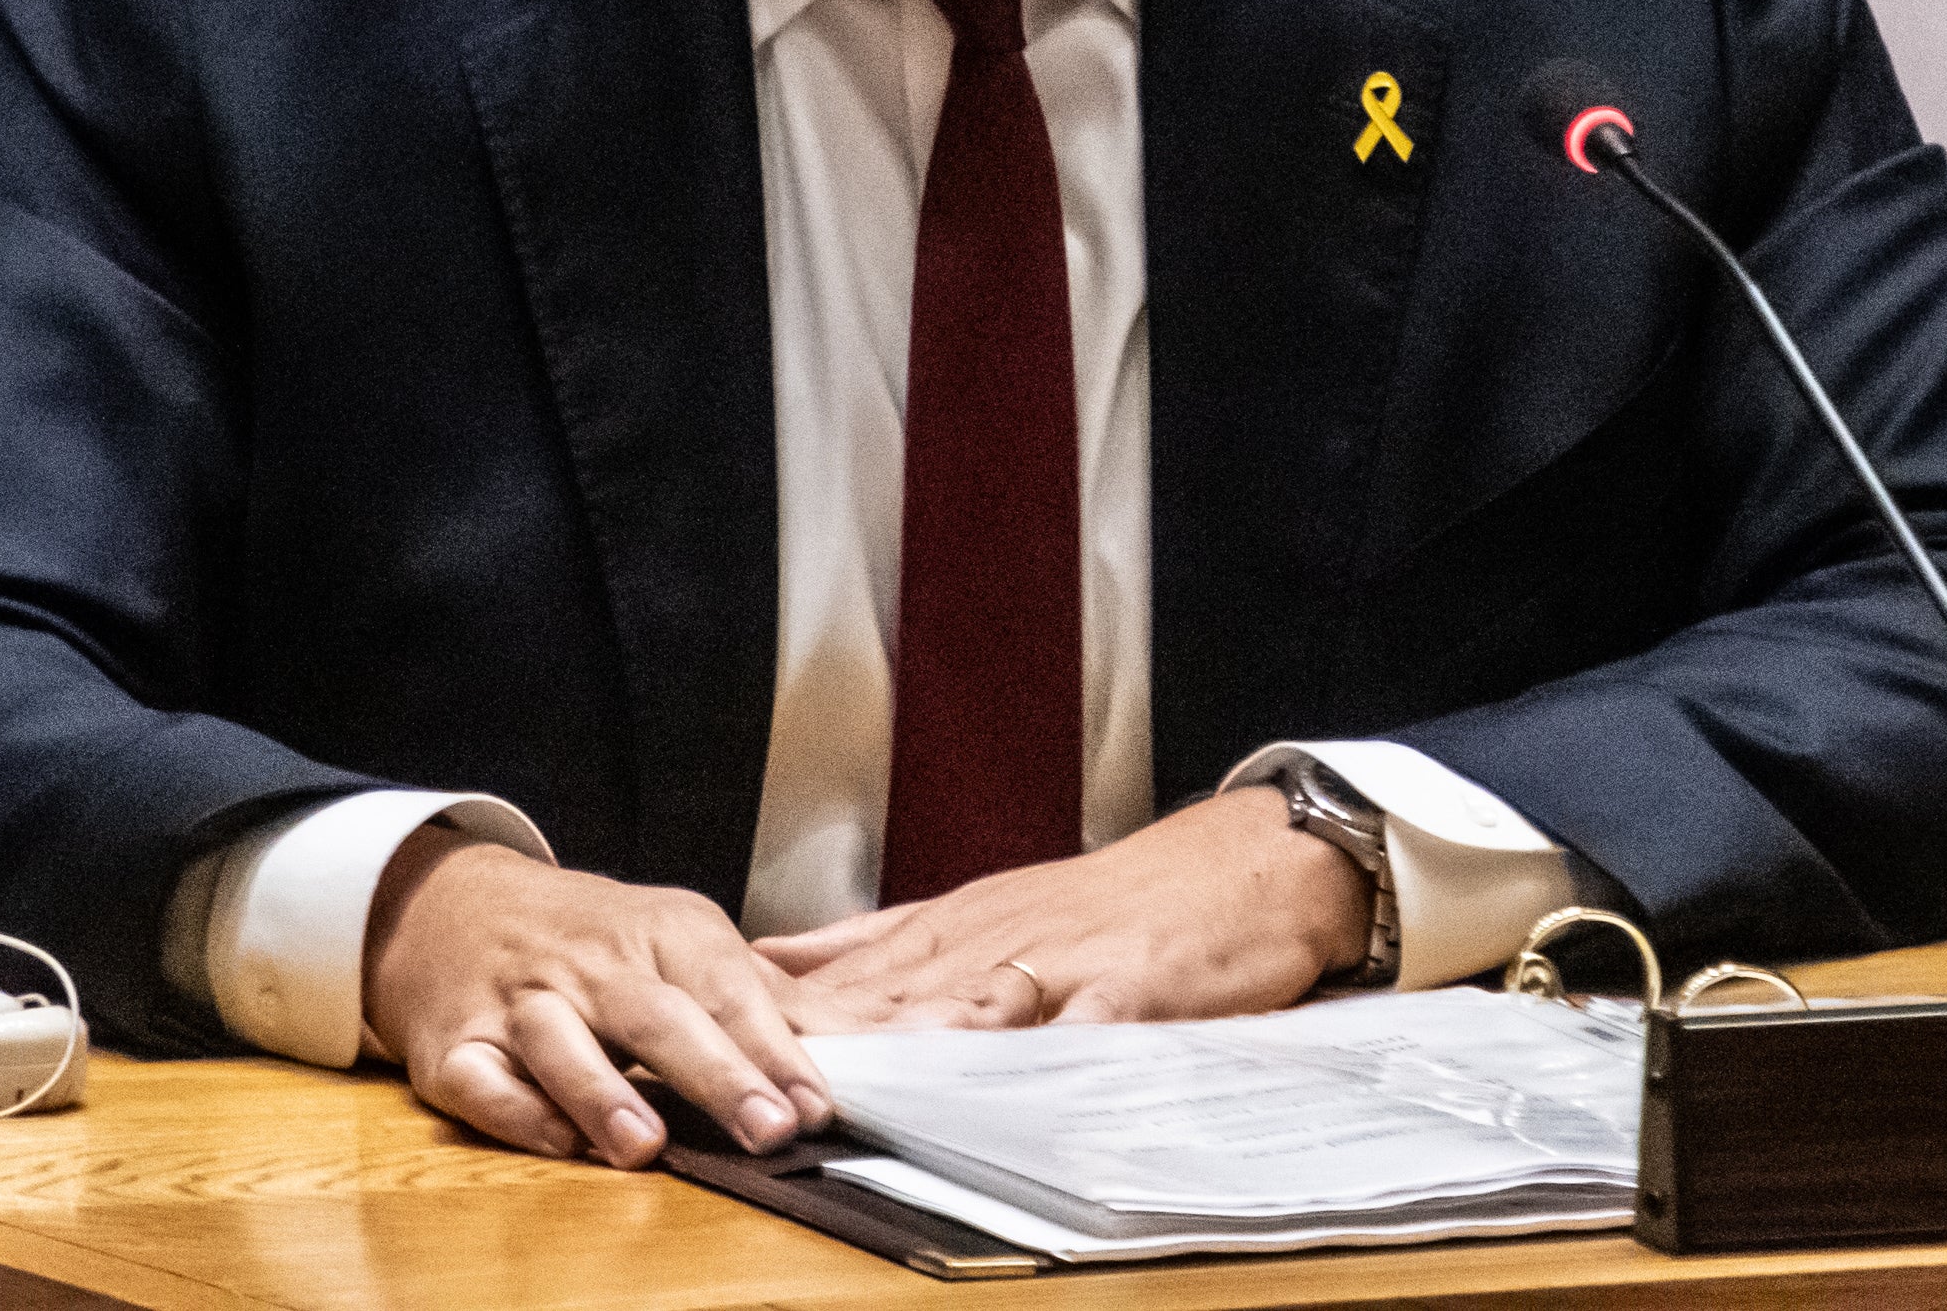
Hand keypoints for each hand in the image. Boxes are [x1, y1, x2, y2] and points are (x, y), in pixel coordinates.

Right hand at [359, 829, 831, 1167]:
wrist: (459, 906)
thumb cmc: (596, 940)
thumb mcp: (680, 942)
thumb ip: (759, 996)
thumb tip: (853, 1042)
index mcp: (662, 931)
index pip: (727, 989)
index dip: (774, 1050)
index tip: (814, 1106)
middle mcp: (592, 964)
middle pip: (657, 1015)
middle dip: (718, 1073)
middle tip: (769, 1128)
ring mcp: (521, 1002)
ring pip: (559, 1042)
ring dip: (602, 1093)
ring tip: (646, 1145)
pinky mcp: (458, 1047)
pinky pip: (481, 1081)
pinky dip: (516, 1111)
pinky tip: (557, 1141)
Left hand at [764, 785, 1368, 1030]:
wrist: (1245, 863)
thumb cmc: (1117, 898)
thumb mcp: (979, 906)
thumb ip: (872, 937)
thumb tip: (766, 954)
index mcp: (951, 927)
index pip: (841, 976)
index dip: (771, 1012)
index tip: (701, 1036)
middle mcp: (991, 942)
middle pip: (886, 998)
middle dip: (817, 1039)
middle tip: (745, 1073)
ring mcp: (1057, 963)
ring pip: (964, 1007)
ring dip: (902, 1045)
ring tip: (843, 1082)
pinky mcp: (1126, 987)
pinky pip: (1074, 1025)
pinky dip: (1032, 1049)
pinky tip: (999, 1076)